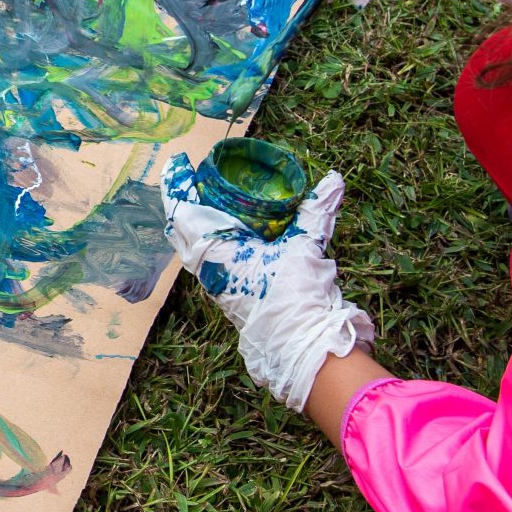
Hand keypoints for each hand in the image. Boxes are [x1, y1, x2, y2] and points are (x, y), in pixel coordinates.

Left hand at [162, 152, 375, 410]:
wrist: (303, 346)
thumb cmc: (296, 297)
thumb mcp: (306, 247)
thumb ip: (316, 212)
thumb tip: (334, 179)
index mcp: (215, 253)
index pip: (184, 214)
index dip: (178, 188)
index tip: (177, 165)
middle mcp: (210, 269)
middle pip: (184, 229)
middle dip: (186, 203)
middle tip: (191, 178)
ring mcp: (218, 283)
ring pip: (195, 246)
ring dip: (197, 223)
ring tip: (205, 199)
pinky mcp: (231, 294)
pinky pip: (211, 261)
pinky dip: (213, 241)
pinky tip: (227, 233)